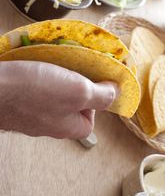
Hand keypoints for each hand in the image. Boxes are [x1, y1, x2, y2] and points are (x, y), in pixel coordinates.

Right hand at [0, 61, 117, 138]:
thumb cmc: (35, 90)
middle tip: (69, 71)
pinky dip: (38, 81)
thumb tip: (117, 93)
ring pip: (52, 100)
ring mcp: (31, 117)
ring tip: (52, 68)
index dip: (94, 100)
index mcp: (67, 127)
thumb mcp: (79, 91)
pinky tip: (34, 71)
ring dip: (56, 82)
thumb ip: (101, 95)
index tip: (89, 83)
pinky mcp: (17, 106)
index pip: (90, 119)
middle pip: (71, 108)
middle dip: (74, 87)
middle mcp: (49, 126)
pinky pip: (35, 94)